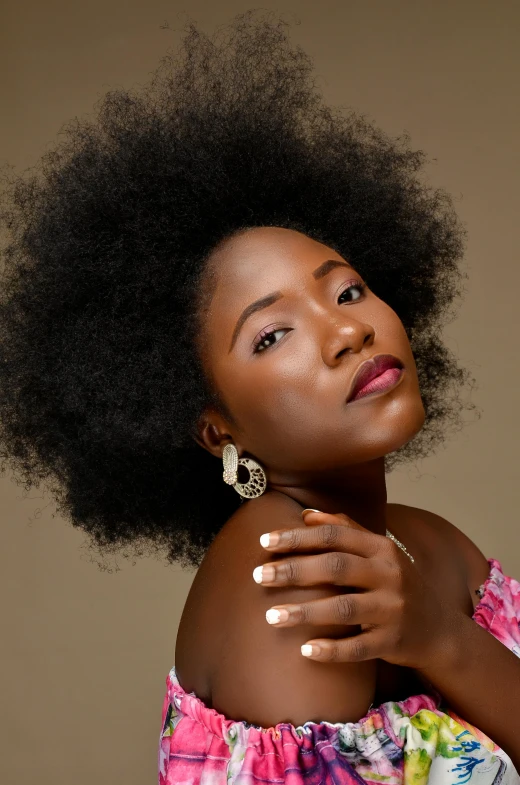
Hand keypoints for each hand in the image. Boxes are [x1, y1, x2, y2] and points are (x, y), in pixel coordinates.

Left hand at [253, 509, 459, 668]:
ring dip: (304, 612)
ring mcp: (392, 609)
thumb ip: (345, 530)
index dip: (297, 538)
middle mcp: (389, 574)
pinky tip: (304, 651)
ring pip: (343, 608)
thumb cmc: (397, 584)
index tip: (264, 542)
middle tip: (258, 576)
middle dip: (293, 570)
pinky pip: (358, 647)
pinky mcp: (393, 641)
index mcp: (381, 548)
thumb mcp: (379, 552)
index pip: (333, 536)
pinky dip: (331, 650)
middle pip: (335, 567)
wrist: (439, 629)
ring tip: (270, 616)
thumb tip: (305, 514)